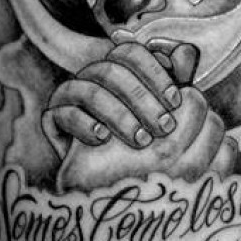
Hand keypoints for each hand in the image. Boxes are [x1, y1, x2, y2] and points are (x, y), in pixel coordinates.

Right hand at [42, 37, 236, 190]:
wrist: (108, 187)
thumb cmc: (141, 149)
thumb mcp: (167, 121)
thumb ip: (179, 88)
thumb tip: (186, 54)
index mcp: (121, 71)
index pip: (133, 53)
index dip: (155, 71)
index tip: (176, 101)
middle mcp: (94, 78)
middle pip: (113, 69)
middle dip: (142, 97)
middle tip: (165, 128)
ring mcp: (71, 96)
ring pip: (88, 89)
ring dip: (119, 114)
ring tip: (141, 141)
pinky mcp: (53, 118)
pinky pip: (60, 112)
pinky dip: (83, 123)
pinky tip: (103, 139)